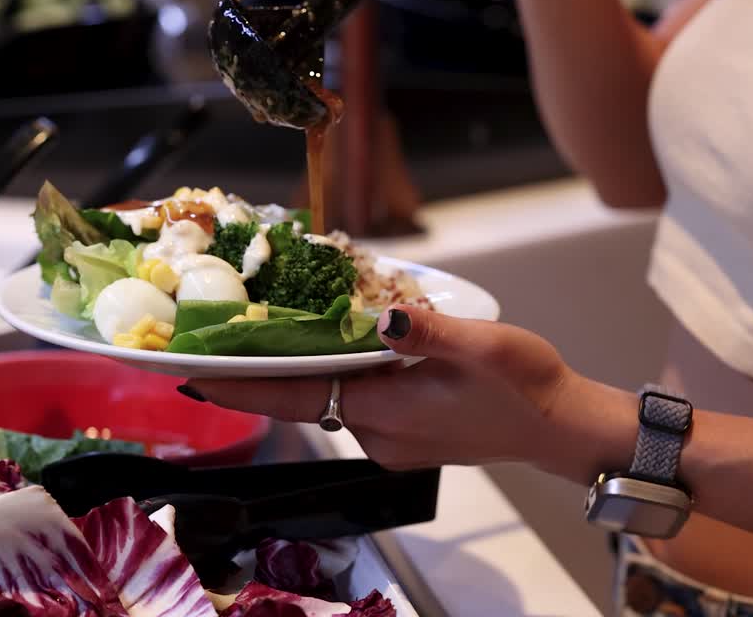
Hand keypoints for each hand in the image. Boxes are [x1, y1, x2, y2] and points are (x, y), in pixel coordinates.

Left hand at [183, 304, 591, 470]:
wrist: (560, 428)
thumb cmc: (527, 387)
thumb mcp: (485, 346)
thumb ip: (430, 330)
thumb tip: (383, 314)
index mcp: (385, 411)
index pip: (293, 397)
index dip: (240, 385)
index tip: (191, 371)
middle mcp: (376, 432)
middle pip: (302, 396)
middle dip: (260, 368)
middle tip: (219, 331)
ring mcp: (389, 438)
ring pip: (328, 396)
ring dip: (302, 366)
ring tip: (271, 324)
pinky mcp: (403, 434)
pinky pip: (354, 401)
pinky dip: (337, 374)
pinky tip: (338, 344)